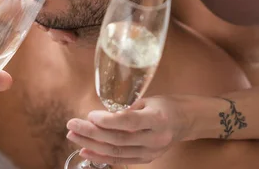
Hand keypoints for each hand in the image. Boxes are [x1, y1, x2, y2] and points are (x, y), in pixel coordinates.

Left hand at [66, 96, 191, 165]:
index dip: (108, 120)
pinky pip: (121, 160)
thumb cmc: (165, 106)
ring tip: (74, 136)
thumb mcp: (149, 99)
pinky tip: (86, 150)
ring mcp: (151, 151)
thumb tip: (102, 113)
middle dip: (92, 132)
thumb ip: (127, 107)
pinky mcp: (146, 159)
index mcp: (158, 118)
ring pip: (116, 152)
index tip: (90, 114)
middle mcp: (155, 138)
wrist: (185, 121)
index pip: (129, 122)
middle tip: (73, 124)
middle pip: (118, 139)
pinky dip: (101, 156)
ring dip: (92, 145)